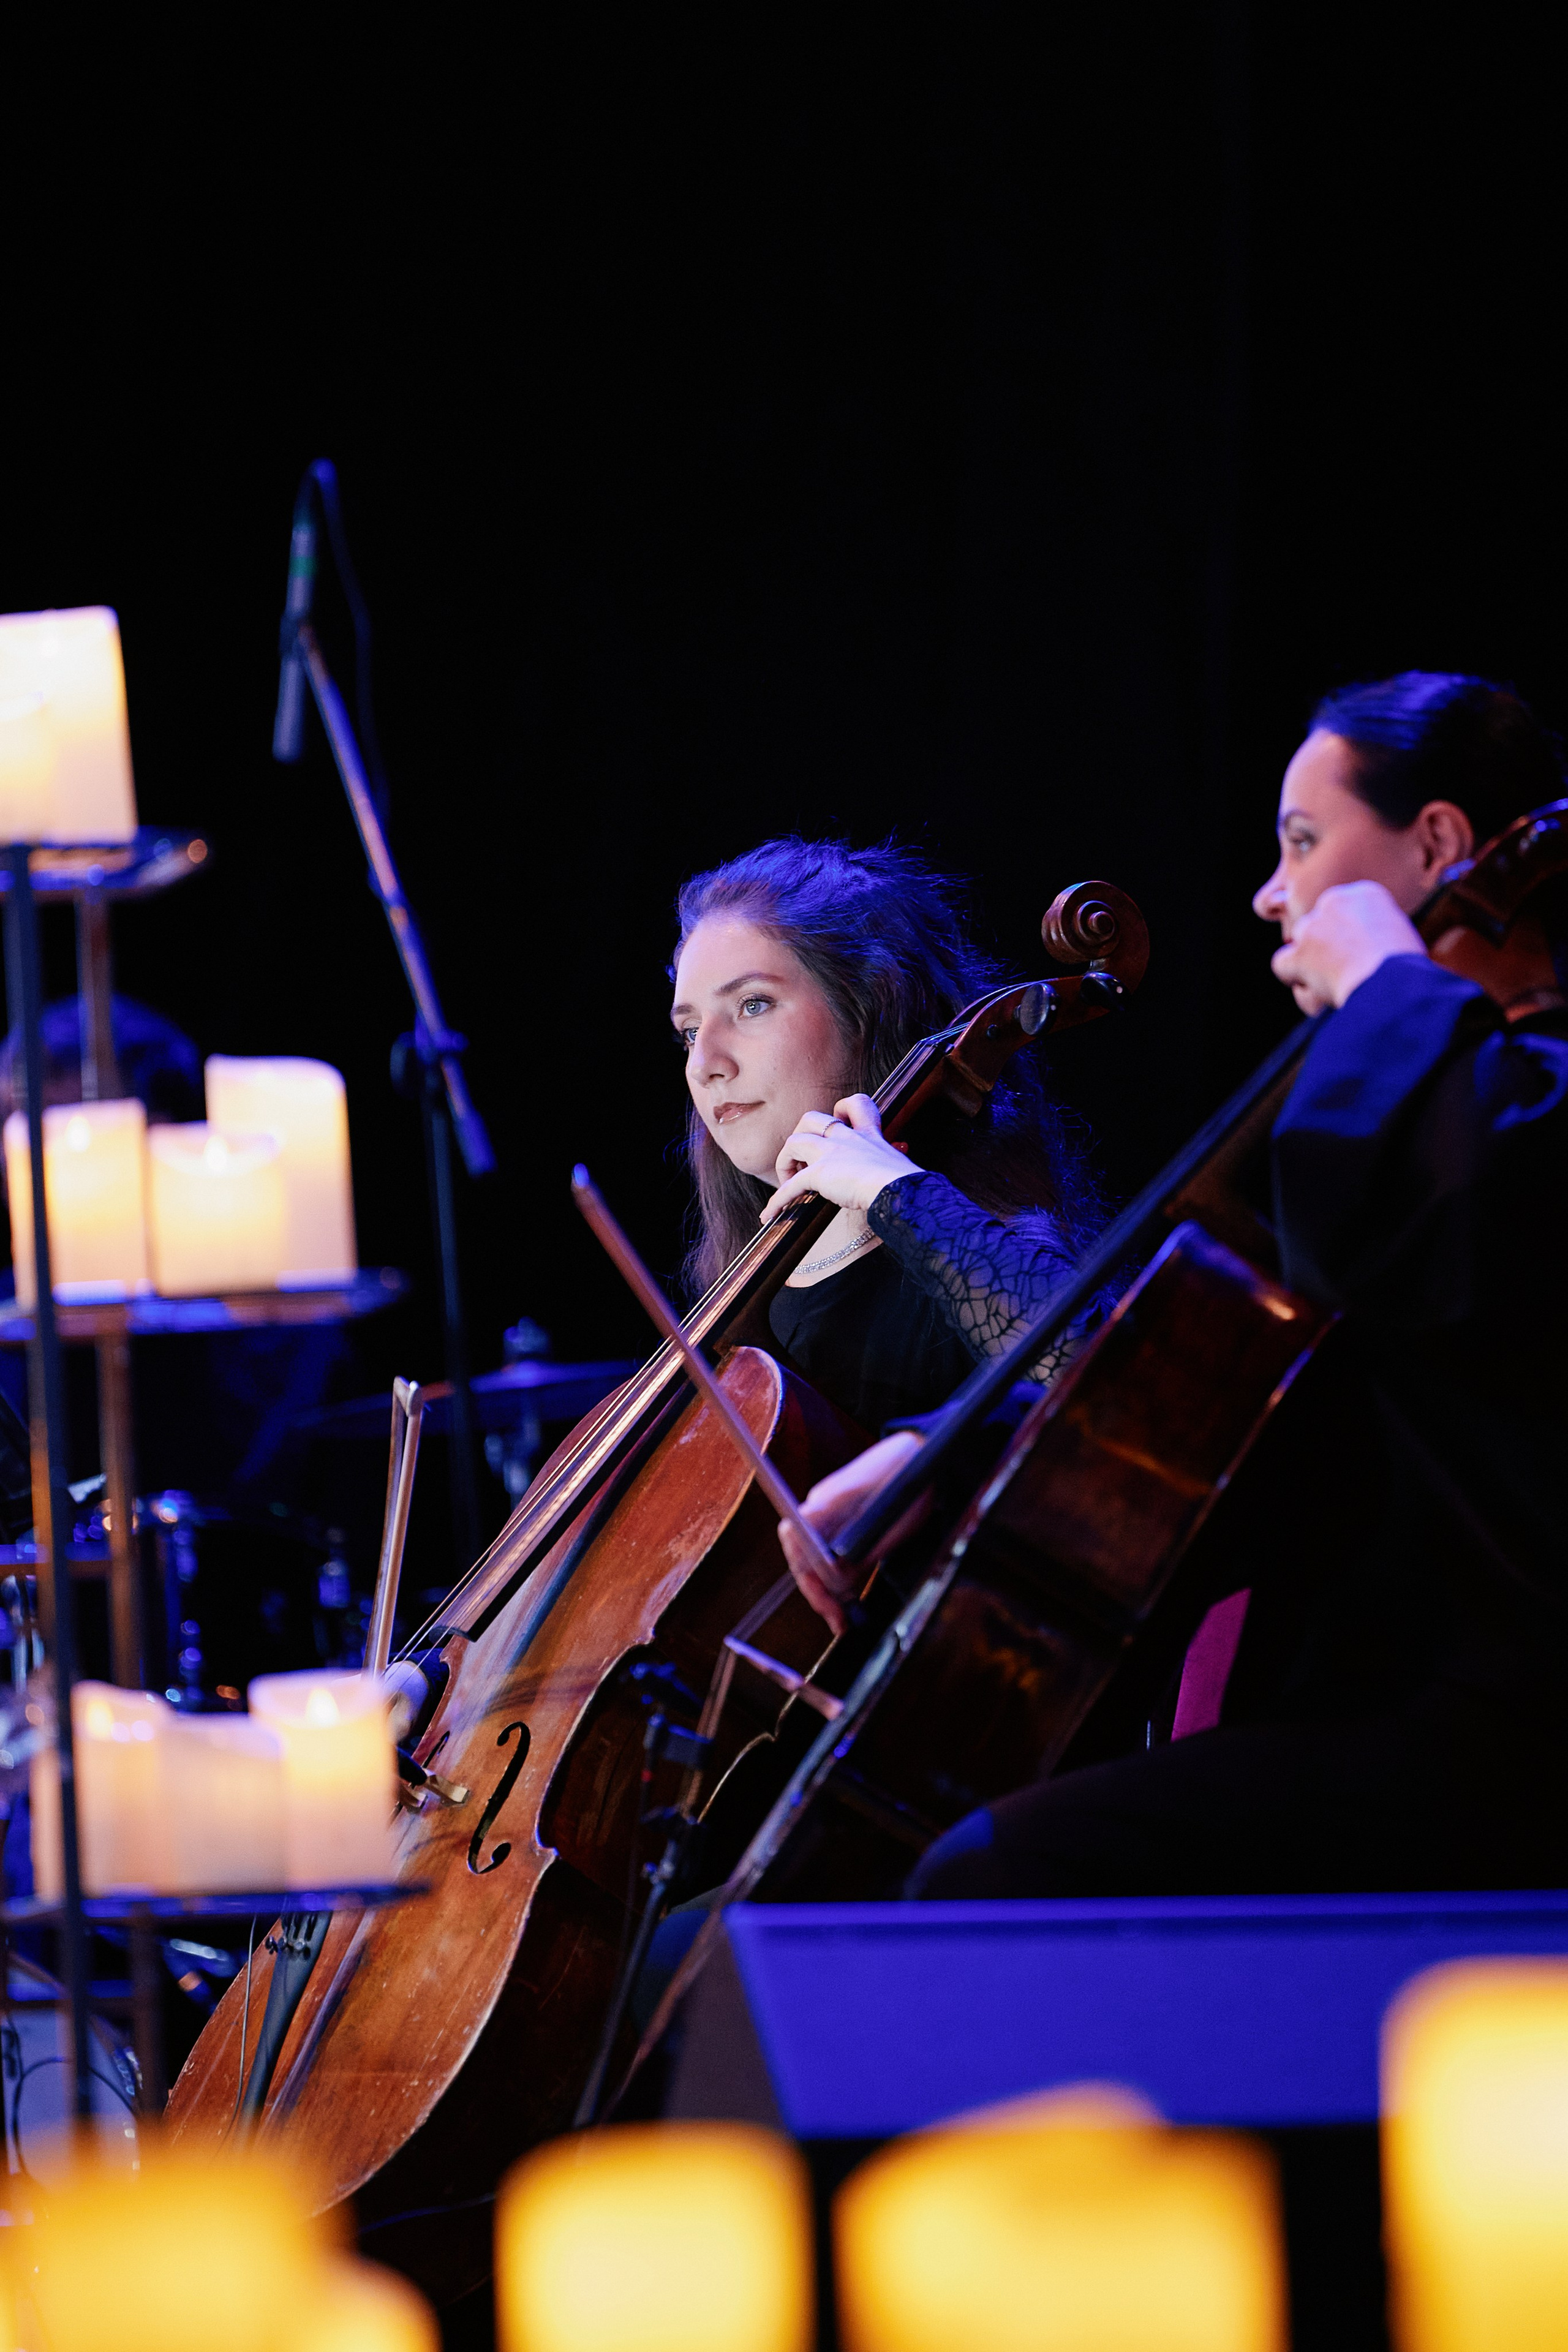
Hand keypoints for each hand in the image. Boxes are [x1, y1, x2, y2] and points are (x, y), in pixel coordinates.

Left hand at [760, 1093, 918, 1224]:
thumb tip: (903, 1158)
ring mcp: (830, 1152)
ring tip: (788, 1183)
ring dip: (785, 1163)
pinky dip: (777, 1200)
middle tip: (802, 1161)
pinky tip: (770, 1214)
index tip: (838, 1124)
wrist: (901, 1191)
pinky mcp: (819, 1173)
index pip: (854, 1103)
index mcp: (867, 1133)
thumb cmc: (906, 1183)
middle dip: (800, 1137)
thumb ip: (892, 1159)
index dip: (841, 1110)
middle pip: (810, 1119)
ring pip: (793, 1143)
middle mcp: (846, 1137)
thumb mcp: (900, 1164)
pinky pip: (789, 1185)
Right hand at [779, 1429, 927, 1631]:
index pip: (796, 1540)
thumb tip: (836, 1576)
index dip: (807, 1575)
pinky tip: (849, 1601)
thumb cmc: (909, 1478)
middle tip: (839, 1622)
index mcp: (828, 1501)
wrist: (920, 1451)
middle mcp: (822, 1510)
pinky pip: (829, 1558)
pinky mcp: (842, 1525)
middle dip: (817, 1592)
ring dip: (827, 1592)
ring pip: (815, 1561)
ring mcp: (830, 1517)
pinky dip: (837, 1582)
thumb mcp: (894, 1516)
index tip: (826, 1600)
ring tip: (845, 1620)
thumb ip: (863, 1545)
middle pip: (803, 1556)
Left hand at [1271, 881, 1425, 1015]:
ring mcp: (1313, 926)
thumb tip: (1364, 947)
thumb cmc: (1407, 967)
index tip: (1363, 952)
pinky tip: (1313, 992)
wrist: (1394, 982)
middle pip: (1320, 924)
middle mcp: (1335, 901)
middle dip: (1328, 946)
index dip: (1348, 935)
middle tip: (1348, 969)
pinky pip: (1282, 964)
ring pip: (1300, 942)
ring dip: (1311, 963)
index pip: (1342, 910)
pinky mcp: (1300, 952)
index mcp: (1365, 893)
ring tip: (1334, 983)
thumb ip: (1376, 932)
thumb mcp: (1400, 937)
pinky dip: (1295, 981)